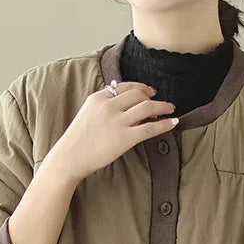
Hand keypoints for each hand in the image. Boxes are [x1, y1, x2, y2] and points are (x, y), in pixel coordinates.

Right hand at [45, 80, 177, 184]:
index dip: (141, 88)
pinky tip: (173, 122)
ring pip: (147, 107)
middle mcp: (109, 106)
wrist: (70, 157)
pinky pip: (150, 128)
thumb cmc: (78, 139)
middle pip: (139, 95)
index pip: (126, 87)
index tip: (149, 92)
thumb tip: (120, 96)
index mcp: (99, 97)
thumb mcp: (88, 113)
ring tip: (171, 109)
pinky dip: (165, 124)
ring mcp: (117, 122)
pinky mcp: (125, 138)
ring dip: (163, 107)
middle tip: (162, 103)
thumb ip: (104, 104)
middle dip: (153, 97)